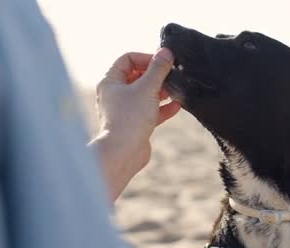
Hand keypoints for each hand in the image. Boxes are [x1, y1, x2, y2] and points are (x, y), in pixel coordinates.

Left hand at [89, 48, 180, 200]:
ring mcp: (125, 110)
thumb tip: (166, 51)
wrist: (123, 153)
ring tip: (177, 89)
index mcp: (111, 82)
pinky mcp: (136, 124)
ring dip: (162, 91)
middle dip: (156, 75)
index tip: (163, 62)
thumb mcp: (147, 88)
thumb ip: (158, 69)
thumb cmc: (130, 118)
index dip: (146, 57)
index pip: (128, 59)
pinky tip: (178, 105)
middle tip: (172, 74)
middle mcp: (116, 94)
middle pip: (138, 76)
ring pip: (146, 94)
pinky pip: (151, 110)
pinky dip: (163, 107)